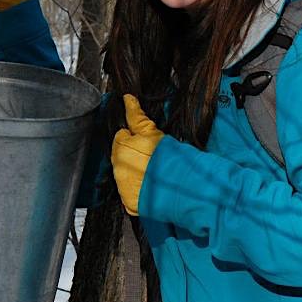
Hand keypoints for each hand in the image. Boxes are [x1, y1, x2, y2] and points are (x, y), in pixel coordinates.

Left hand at [112, 94, 164, 215]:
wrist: (182, 186)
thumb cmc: (170, 157)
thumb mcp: (153, 132)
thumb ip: (136, 116)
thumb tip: (127, 98)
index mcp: (121, 147)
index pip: (120, 137)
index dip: (133, 138)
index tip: (144, 143)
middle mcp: (118, 167)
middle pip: (120, 156)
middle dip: (131, 155)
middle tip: (151, 158)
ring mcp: (122, 186)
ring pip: (124, 174)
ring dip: (134, 172)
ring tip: (153, 172)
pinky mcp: (129, 202)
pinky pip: (129, 193)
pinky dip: (138, 190)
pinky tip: (150, 185)